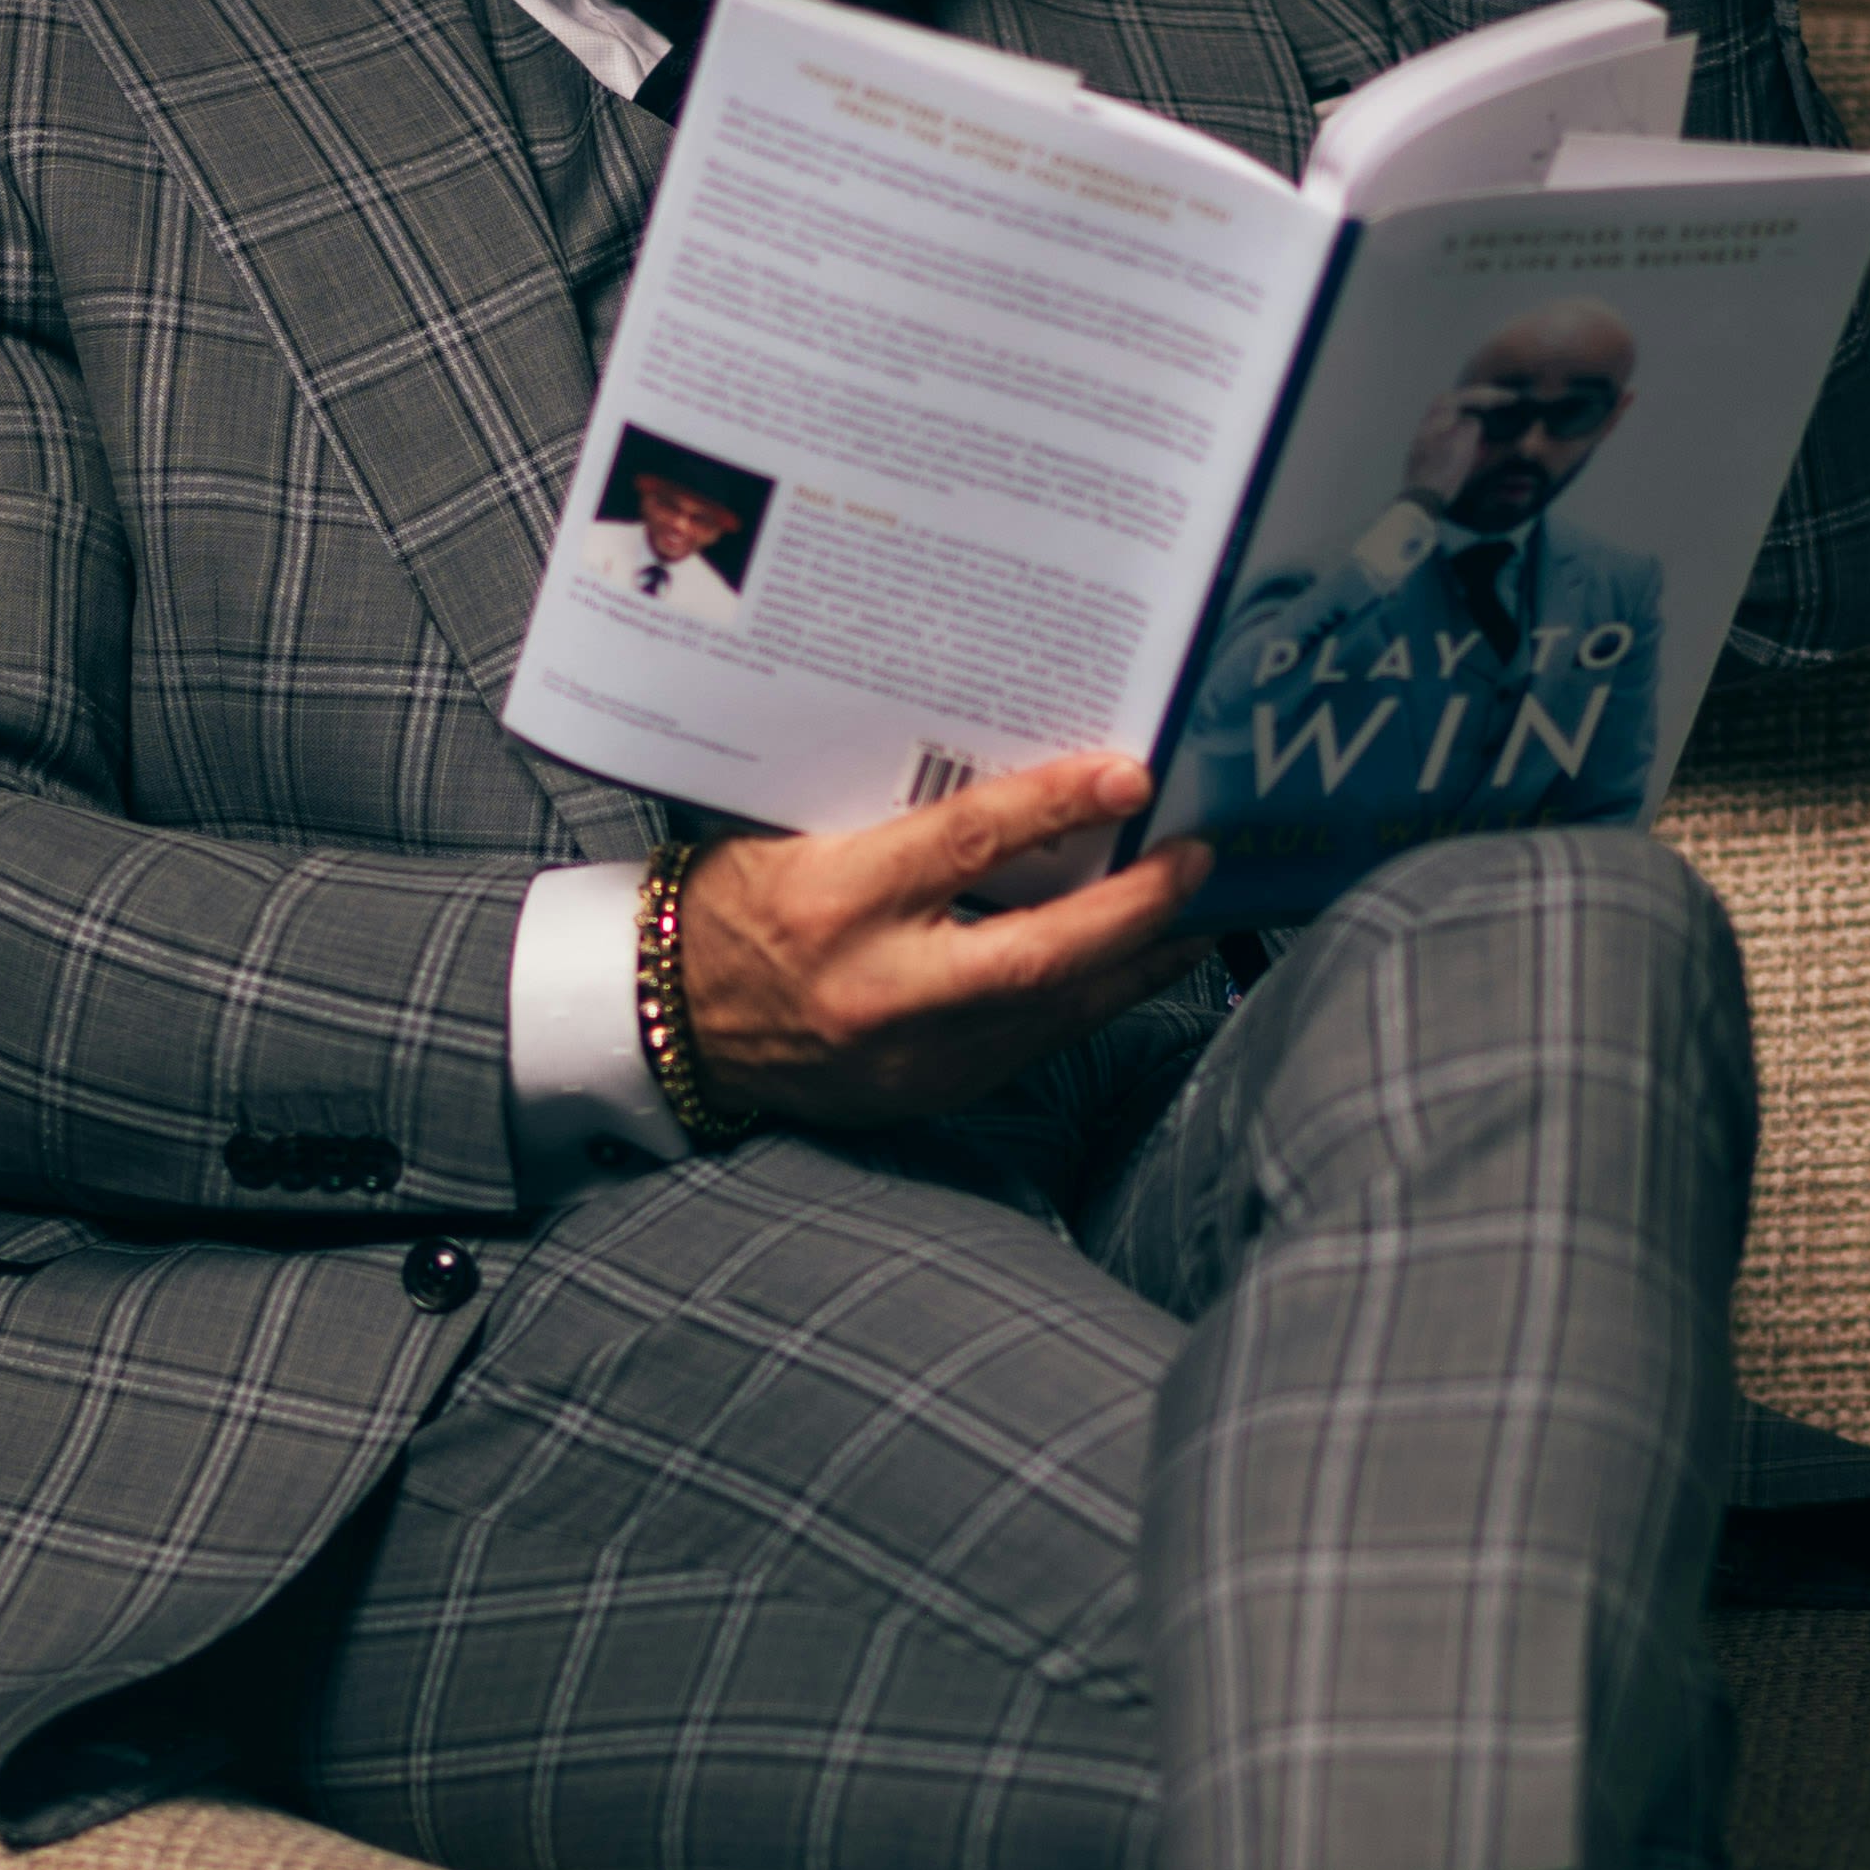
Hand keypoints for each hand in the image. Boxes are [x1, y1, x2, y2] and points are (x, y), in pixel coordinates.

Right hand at [676, 752, 1210, 1135]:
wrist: (668, 1019)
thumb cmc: (734, 905)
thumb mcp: (797, 835)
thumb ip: (900, 816)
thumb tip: (1019, 777)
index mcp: (833, 901)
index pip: (966, 843)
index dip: (1057, 806)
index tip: (1129, 776)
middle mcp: (876, 989)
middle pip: (1039, 951)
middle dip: (1135, 906)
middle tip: (1200, 859)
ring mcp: (907, 1057)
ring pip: (1055, 1011)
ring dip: (1137, 960)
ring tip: (1200, 912)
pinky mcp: (928, 1094)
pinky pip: (1034, 1044)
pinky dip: (1093, 1000)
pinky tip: (1135, 966)